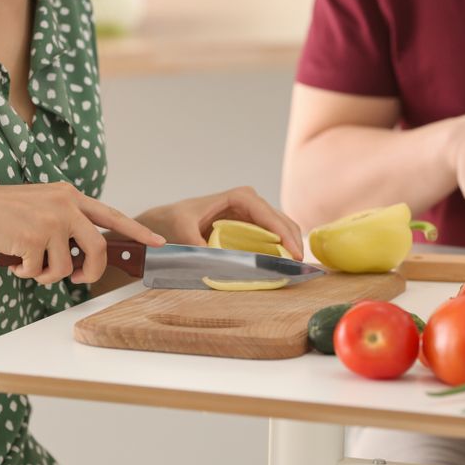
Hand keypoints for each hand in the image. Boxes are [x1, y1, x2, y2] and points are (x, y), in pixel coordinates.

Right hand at [0, 183, 164, 284]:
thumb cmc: (3, 213)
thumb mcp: (42, 206)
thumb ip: (67, 222)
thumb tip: (86, 256)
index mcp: (70, 195)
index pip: (113, 215)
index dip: (137, 231)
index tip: (158, 243)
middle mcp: (65, 204)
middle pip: (98, 248)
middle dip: (91, 272)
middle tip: (77, 279)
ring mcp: (50, 219)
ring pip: (67, 266)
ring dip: (48, 275)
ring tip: (29, 264)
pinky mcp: (33, 237)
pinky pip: (41, 271)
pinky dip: (27, 273)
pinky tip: (14, 261)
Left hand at [137, 186, 303, 257]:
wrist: (167, 222)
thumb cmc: (174, 220)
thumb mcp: (182, 229)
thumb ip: (197, 242)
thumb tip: (214, 257)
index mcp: (238, 197)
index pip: (267, 214)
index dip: (283, 232)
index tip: (292, 252)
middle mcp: (250, 201)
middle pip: (281, 220)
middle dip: (292, 241)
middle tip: (298, 265)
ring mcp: (253, 213)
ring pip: (281, 228)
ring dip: (290, 246)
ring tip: (294, 267)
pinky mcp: (252, 226)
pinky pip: (273, 236)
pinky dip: (281, 249)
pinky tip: (284, 263)